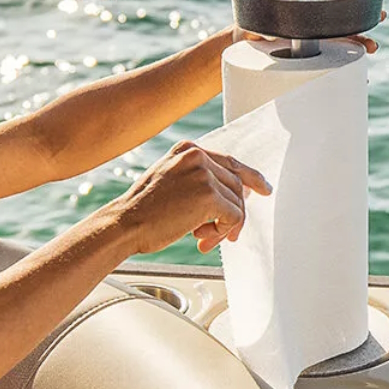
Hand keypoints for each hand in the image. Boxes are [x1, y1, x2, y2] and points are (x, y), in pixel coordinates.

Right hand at [110, 139, 272, 254]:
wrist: (124, 224)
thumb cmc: (143, 211)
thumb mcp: (169, 182)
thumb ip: (197, 181)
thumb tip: (232, 195)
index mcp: (187, 150)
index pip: (229, 161)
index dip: (250, 177)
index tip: (263, 189)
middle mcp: (197, 156)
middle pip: (236, 185)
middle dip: (233, 213)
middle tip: (225, 235)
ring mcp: (204, 174)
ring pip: (237, 203)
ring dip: (225, 227)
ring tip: (204, 238)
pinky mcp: (209, 195)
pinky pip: (234, 217)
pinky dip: (223, 232)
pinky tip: (201, 239)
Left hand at [231, 0, 385, 53]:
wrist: (249, 46)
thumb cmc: (251, 26)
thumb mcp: (251, 19)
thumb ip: (260, 22)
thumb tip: (271, 33)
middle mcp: (318, 4)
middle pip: (346, 2)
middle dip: (365, 6)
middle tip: (380, 14)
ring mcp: (324, 27)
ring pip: (350, 32)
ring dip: (364, 40)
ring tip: (372, 47)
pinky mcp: (324, 49)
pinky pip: (341, 57)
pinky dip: (351, 66)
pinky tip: (362, 77)